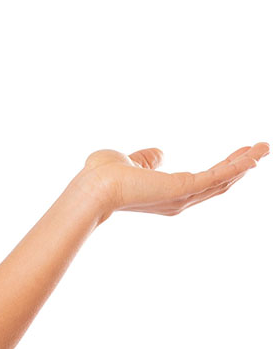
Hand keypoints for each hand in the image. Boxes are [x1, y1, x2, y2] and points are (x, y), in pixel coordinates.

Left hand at [79, 142, 268, 220]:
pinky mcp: (183, 189)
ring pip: (222, 180)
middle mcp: (179, 200)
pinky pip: (215, 177)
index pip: (203, 181)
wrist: (94, 186)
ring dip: (244, 164)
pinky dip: (235, 167)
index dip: (223, 169)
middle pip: (219, 183)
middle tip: (260, 151)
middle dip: (240, 166)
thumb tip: (158, 154)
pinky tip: (251, 157)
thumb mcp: (129, 161)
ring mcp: (182, 197)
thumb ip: (146, 159)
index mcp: (167, 194)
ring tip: (263, 149)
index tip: (240, 156)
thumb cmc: (102, 176)